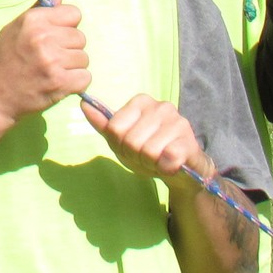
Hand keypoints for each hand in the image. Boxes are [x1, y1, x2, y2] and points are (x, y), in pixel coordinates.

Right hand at [0, 0, 90, 132]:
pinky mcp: (59, 84)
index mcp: (33, 20)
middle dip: (69, 48)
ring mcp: (52, 61)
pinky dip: (74, 83)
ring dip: (72, 67)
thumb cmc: (4, 59)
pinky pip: (85, 78)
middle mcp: (42, 38)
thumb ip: (42, 5)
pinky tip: (57, 84)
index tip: (52, 38)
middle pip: (80, 37)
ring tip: (51, 71)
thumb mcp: (17, 26)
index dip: (65, 27)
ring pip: (84, 58)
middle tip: (48, 58)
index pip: (74, 14)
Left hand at [81, 93, 212, 187]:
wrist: (181, 170)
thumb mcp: (121, 139)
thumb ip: (104, 124)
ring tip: (158, 160)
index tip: (130, 148)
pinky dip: (164, 168)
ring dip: (150, 163)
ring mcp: (177, 122)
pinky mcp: (189, 142)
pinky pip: (166, 159)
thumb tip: (83, 104)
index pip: (114, 128)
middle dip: (135, 156)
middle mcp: (161, 106)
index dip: (119, 145)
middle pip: (130, 140)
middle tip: (146, 157)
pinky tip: (170, 165)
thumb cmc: (148, 152)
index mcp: (141, 101)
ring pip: (147, 151)